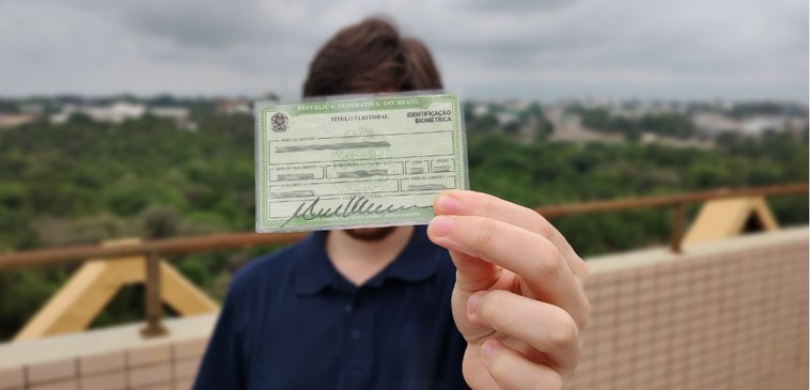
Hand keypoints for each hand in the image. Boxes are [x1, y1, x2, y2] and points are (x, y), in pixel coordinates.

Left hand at [427, 190, 589, 389]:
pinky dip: (502, 363)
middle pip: (545, 260)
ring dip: (500, 310)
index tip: (442, 203)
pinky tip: (488, 352)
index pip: (536, 226)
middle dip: (488, 239)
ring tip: (474, 309)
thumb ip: (469, 254)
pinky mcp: (552, 386)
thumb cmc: (491, 317)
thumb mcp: (476, 281)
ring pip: (552, 325)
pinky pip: (535, 379)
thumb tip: (450, 218)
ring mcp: (569, 348)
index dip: (487, 210)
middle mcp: (574, 303)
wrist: (494, 370)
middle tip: (439, 231)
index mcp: (563, 268)